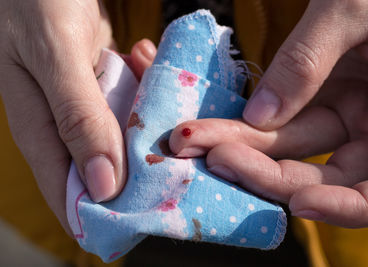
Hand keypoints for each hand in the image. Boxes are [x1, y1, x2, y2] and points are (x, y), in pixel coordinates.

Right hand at [0, 0, 155, 234]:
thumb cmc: (35, 2)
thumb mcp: (54, 55)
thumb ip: (76, 117)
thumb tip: (102, 183)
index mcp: (41, 129)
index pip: (69, 193)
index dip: (103, 217)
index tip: (141, 226)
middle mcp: (64, 124)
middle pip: (104, 169)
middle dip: (141, 173)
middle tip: (176, 170)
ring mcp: (86, 103)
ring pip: (124, 134)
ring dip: (149, 123)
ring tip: (168, 109)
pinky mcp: (102, 83)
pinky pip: (132, 98)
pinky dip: (146, 85)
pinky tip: (145, 59)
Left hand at [169, 0, 367, 227]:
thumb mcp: (358, 8)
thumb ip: (309, 58)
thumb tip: (259, 114)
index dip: (346, 207)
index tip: (298, 202)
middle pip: (324, 175)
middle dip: (266, 171)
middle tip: (215, 156)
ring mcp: (348, 113)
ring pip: (293, 148)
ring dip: (244, 146)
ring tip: (196, 138)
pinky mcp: (320, 97)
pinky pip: (282, 121)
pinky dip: (249, 126)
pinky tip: (213, 127)